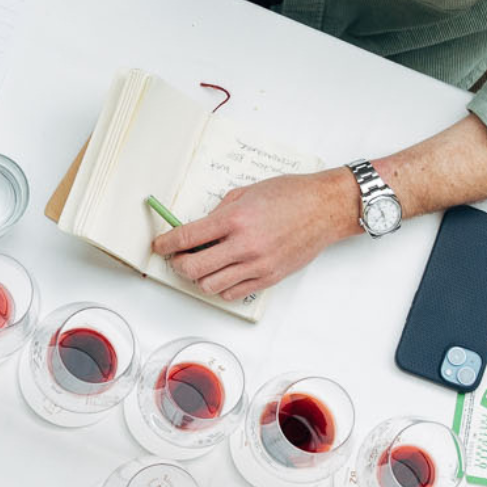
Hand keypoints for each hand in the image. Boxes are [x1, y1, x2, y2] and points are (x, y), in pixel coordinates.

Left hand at [154, 170, 360, 302]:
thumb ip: (218, 212)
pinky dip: (221, 286)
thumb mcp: (245, 193)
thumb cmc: (291, 195)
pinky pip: (233, 293)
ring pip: (209, 286)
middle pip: (192, 268)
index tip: (159, 246)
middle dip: (178, 264)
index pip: (186, 238)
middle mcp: (244, 245)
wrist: (327, 208)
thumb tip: (197, 229)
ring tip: (203, 265)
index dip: (166, 244)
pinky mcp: (270, 278)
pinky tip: (223, 273)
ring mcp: (258, 265)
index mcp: (234, 220)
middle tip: (178, 256)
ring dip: (199, 277)